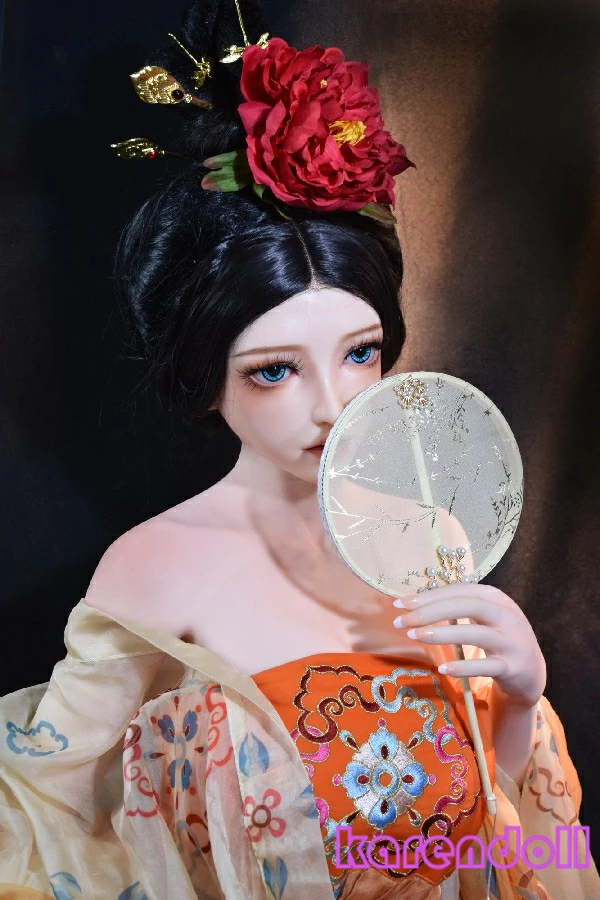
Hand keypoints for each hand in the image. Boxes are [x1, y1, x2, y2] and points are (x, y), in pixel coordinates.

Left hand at [392, 583, 545, 707]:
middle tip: (402, 621)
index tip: (401, 604)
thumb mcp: (483, 617)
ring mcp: (512, 641)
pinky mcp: (513, 667)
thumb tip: (415, 602)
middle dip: (432, 611)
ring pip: (477, 634)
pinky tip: (443, 669)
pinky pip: (486, 666)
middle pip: (468, 606)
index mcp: (496, 598)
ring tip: (415, 636)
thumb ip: (457, 606)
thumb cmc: (497, 638)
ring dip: (443, 634)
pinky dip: (464, 667)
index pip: (460, 590)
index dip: (429, 595)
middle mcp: (507, 615)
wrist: (530, 672)